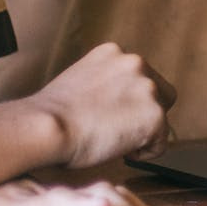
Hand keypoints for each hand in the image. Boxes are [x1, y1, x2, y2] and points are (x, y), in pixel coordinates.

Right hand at [30, 43, 174, 167]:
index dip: (130, 102)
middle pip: (161, 93)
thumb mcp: (79, 81)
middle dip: (145, 113)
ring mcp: (147, 88)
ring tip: (111, 141)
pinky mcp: (154, 116)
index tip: (113, 115)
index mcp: (113, 52)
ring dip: (142, 133)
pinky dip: (144, 153)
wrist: (45, 127)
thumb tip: (118, 105)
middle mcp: (135, 63)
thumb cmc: (51, 116)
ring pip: (161, 118)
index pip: (139, 77)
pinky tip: (118, 151)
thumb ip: (104, 85)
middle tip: (117, 131)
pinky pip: (160, 143)